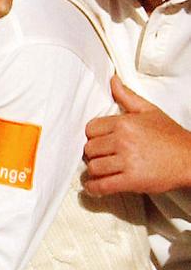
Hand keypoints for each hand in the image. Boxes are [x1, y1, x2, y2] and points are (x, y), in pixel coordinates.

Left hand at [84, 76, 190, 194]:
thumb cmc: (170, 136)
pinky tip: (96, 187)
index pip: (91, 129)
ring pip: (93, 167)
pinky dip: (95, 189)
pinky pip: (102, 186)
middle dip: (94, 154)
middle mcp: (123, 140)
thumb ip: (127, 96)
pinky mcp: (131, 180)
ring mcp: (126, 161)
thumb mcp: (149, 110)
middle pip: (89, 149)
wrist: (189, 159)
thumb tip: (113, 81)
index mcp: (125, 123)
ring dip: (95, 172)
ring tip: (101, 172)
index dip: (93, 137)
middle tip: (102, 157)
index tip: (100, 142)